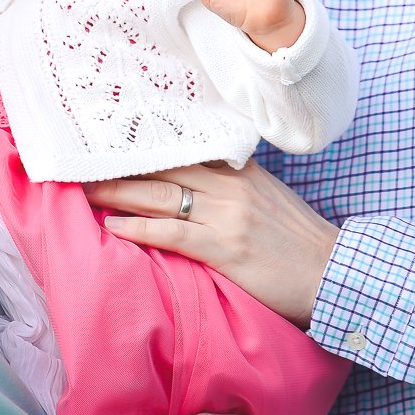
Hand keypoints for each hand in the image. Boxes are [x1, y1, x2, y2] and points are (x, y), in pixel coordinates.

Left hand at [86, 162, 337, 326]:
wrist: (333, 272)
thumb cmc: (298, 240)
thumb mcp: (267, 197)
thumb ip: (231, 183)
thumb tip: (191, 177)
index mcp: (239, 169)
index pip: (182, 148)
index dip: (143, 146)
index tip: (110, 142)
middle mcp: (230, 185)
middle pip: (162, 168)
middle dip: (118, 166)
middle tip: (81, 164)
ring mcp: (228, 215)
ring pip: (160, 195)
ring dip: (117, 193)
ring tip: (86, 191)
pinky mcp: (225, 248)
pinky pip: (173, 232)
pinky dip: (140, 227)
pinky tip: (114, 226)